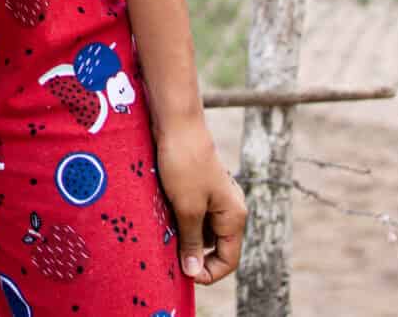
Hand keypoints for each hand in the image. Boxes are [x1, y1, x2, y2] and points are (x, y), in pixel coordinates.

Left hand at [154, 112, 245, 285]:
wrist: (176, 123)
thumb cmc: (184, 165)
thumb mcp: (187, 208)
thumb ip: (192, 242)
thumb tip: (193, 272)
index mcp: (234, 216)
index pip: (229, 260)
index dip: (208, 272)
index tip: (183, 274)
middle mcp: (230, 209)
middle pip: (216, 247)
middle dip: (194, 255)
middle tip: (169, 257)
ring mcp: (215, 198)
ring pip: (202, 230)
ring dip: (185, 237)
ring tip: (164, 236)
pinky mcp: (200, 188)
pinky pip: (194, 214)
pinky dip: (181, 220)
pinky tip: (163, 218)